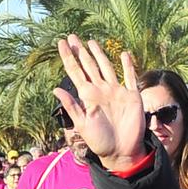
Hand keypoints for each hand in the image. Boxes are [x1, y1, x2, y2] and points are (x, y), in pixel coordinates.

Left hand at [54, 35, 146, 173]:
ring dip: (100, 55)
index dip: (69, 57)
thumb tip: (55, 89)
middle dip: (81, 52)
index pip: (76, 72)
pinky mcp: (132, 96)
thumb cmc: (100, 142)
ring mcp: (116, 92)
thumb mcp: (82, 124)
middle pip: (89, 66)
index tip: (61, 43)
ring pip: (107, 67)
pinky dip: (128, 66)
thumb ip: (71, 106)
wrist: (121, 152)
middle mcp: (101, 91)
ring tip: (91, 42)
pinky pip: (130, 77)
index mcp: (88, 96)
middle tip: (72, 36)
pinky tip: (124, 54)